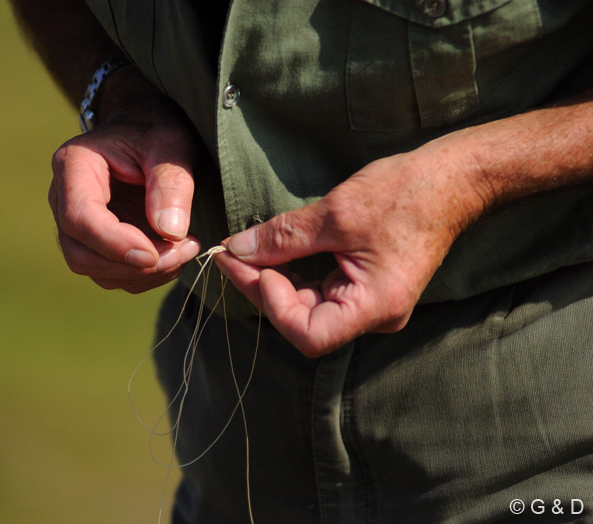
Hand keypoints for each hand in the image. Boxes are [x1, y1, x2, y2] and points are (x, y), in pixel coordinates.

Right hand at [49, 71, 200, 292]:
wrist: (145, 129)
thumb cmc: (155, 130)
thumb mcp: (170, 144)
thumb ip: (171, 184)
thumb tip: (170, 232)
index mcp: (74, 165)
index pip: (79, 218)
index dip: (115, 244)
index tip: (155, 253)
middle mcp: (64, 198)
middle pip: (79, 253)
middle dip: (131, 265)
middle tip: (181, 252)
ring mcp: (76, 224)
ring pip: (94, 269)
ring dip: (141, 275)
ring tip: (184, 251)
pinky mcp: (94, 242)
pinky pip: (110, 274)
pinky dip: (143, 276)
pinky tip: (173, 255)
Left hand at [215, 144, 485, 356]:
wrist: (452, 179)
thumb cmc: (406, 194)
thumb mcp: (337, 213)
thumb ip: (284, 237)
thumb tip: (238, 249)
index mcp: (374, 307)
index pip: (308, 335)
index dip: (272, 304)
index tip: (248, 264)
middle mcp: (374, 316)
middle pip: (304, 321)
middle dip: (263, 287)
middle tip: (232, 253)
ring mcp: (370, 303)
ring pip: (309, 306)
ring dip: (275, 279)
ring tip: (245, 250)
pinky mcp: (366, 287)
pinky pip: (322, 290)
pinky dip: (295, 272)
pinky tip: (273, 251)